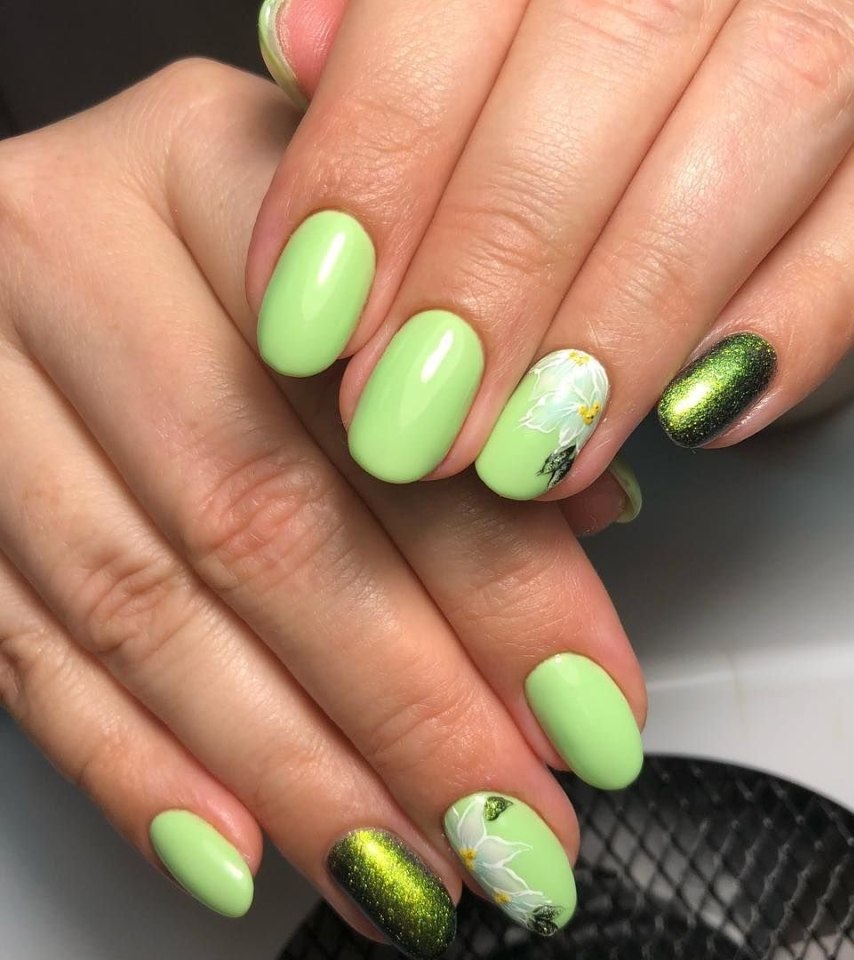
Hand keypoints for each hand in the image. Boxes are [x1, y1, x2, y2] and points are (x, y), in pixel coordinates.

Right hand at [0, 60, 644, 952]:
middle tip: (517, 824)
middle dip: (412, 707)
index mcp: (209, 158)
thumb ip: (469, 361)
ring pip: (149, 610)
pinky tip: (242, 846)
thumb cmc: (243, 241)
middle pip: (266, 522)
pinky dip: (140, 765)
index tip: (588, 707)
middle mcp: (76, 253)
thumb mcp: (356, 241)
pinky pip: (23, 650)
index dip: (501, 580)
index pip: (381, 405)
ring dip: (298, 769)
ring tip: (413, 864)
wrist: (56, 230)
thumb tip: (591, 509)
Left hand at [252, 0, 853, 500]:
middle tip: (408, 418)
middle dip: (494, 263)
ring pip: (766, 126)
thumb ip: (405, 30)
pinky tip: (699, 418)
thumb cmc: (621, 39)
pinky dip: (801, 321)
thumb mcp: (504, 15)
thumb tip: (298, 46)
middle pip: (611, 52)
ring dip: (629, 316)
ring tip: (526, 452)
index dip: (375, 160)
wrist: (802, 30)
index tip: (309, 316)